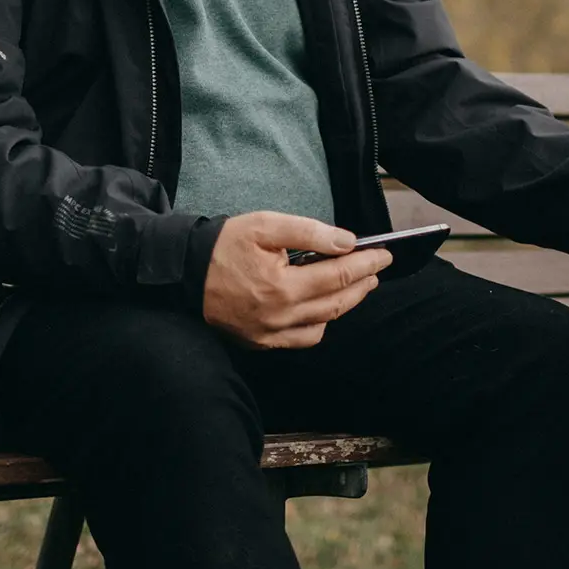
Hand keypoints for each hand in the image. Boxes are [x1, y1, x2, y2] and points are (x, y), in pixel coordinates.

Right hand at [202, 212, 391, 347]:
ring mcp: (270, 335)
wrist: (182, 272)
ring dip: (344, 305)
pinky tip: (323, 308)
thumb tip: (347, 242)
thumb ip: (309, 232)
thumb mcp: (265, 225)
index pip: (339, 276)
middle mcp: (280, 317)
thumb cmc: (224, 244)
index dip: (366, 265)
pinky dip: (319, 324)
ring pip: (323, 325)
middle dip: (362, 285)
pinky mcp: (260, 342)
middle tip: (376, 270)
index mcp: (282, 287)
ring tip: (356, 285)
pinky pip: (302, 339)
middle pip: (336, 303)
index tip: (385, 255)